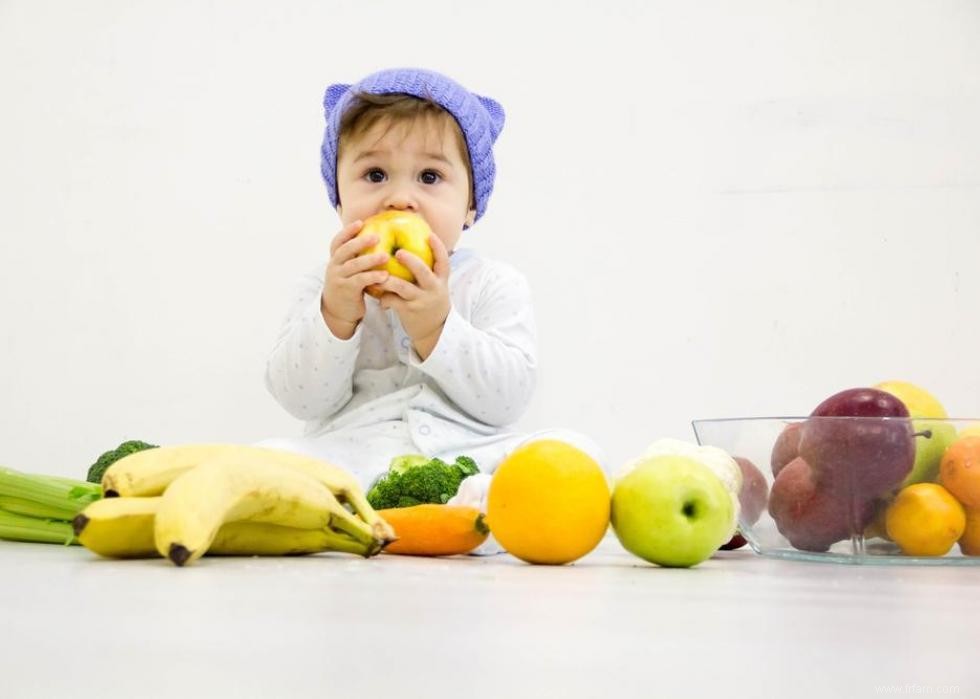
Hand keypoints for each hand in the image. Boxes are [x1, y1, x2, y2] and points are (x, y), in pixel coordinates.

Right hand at [320, 220, 389, 339]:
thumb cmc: (348, 286)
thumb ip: (356, 257)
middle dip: (361, 242)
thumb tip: (376, 238)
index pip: (337, 241)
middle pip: (345, 250)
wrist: (337, 311)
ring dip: (370, 259)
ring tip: (385, 256)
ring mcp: (338, 278)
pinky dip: (372, 277)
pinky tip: (385, 275)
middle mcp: (334, 266)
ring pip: (354, 265)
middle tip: (377, 237)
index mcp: (335, 259)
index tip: (360, 222)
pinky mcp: (346, 290)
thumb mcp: (348, 270)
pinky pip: (360, 281)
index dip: (347, 231)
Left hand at [376, 233, 450, 359]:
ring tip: (378, 273)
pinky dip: (383, 296)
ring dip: (388, 279)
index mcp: (441, 280)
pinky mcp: (409, 312)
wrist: (434, 331)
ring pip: (402, 287)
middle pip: (423, 272)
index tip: (430, 234)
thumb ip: (428, 271)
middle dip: (410, 261)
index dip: (438, 247)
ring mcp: (421, 301)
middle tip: (399, 252)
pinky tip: (376, 295)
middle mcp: (433, 289)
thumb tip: (411, 247)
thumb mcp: (435, 287)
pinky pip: (392, 301)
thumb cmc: (430, 302)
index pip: (443, 261)